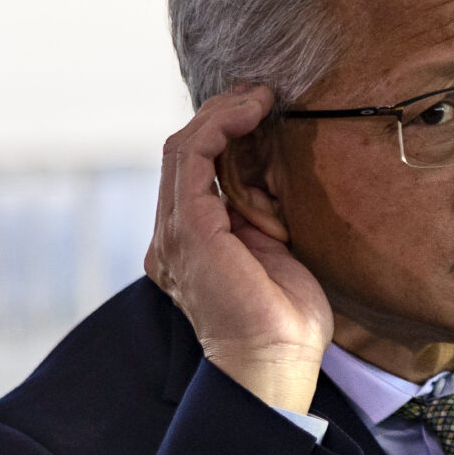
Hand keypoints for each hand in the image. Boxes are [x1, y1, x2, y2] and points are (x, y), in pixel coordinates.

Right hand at [144, 86, 333, 413]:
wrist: (275, 359)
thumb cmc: (281, 316)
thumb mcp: (271, 249)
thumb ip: (256, 212)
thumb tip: (266, 171)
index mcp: (191, 241)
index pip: (194, 171)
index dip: (223, 133)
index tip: (261, 110)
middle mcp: (172, 234)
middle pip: (184, 153)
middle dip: (221, 115)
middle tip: (260, 94)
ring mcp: (174, 231)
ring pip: (183, 147)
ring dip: (222, 114)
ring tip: (259, 96)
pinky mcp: (187, 227)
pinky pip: (192, 156)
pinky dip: (219, 126)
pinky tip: (250, 111)